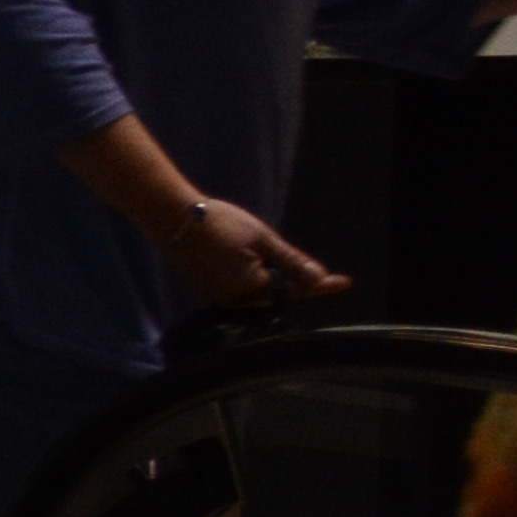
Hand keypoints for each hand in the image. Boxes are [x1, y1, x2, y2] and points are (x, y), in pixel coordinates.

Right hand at [161, 195, 345, 316]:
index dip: (321, 285)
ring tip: (278, 260)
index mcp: (250, 288)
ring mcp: (217, 296)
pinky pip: (238, 290)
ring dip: (271, 280)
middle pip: (274, 296)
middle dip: (293, 283)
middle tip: (315, 272)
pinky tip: (255, 263)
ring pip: (255, 293)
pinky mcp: (205, 289)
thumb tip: (318, 278)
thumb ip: (291, 262)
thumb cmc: (220, 223)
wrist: (172, 217)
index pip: (294, 290)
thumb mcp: (263, 238)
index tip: (345, 282)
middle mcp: (233, 300)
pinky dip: (252, 279)